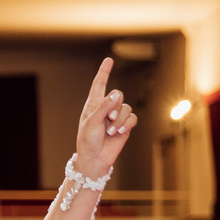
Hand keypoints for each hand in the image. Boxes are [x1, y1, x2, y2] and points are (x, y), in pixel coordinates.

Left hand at [74, 57, 136, 177]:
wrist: (94, 158)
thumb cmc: (88, 140)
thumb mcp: (92, 122)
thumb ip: (104, 107)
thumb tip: (116, 93)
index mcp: (93, 105)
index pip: (99, 84)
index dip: (104, 72)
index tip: (109, 60)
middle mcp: (106, 108)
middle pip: (118, 95)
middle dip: (115, 106)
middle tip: (108, 119)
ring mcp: (116, 117)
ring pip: (126, 107)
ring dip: (119, 120)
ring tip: (110, 131)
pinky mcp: (125, 126)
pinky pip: (132, 118)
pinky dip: (126, 125)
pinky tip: (119, 133)